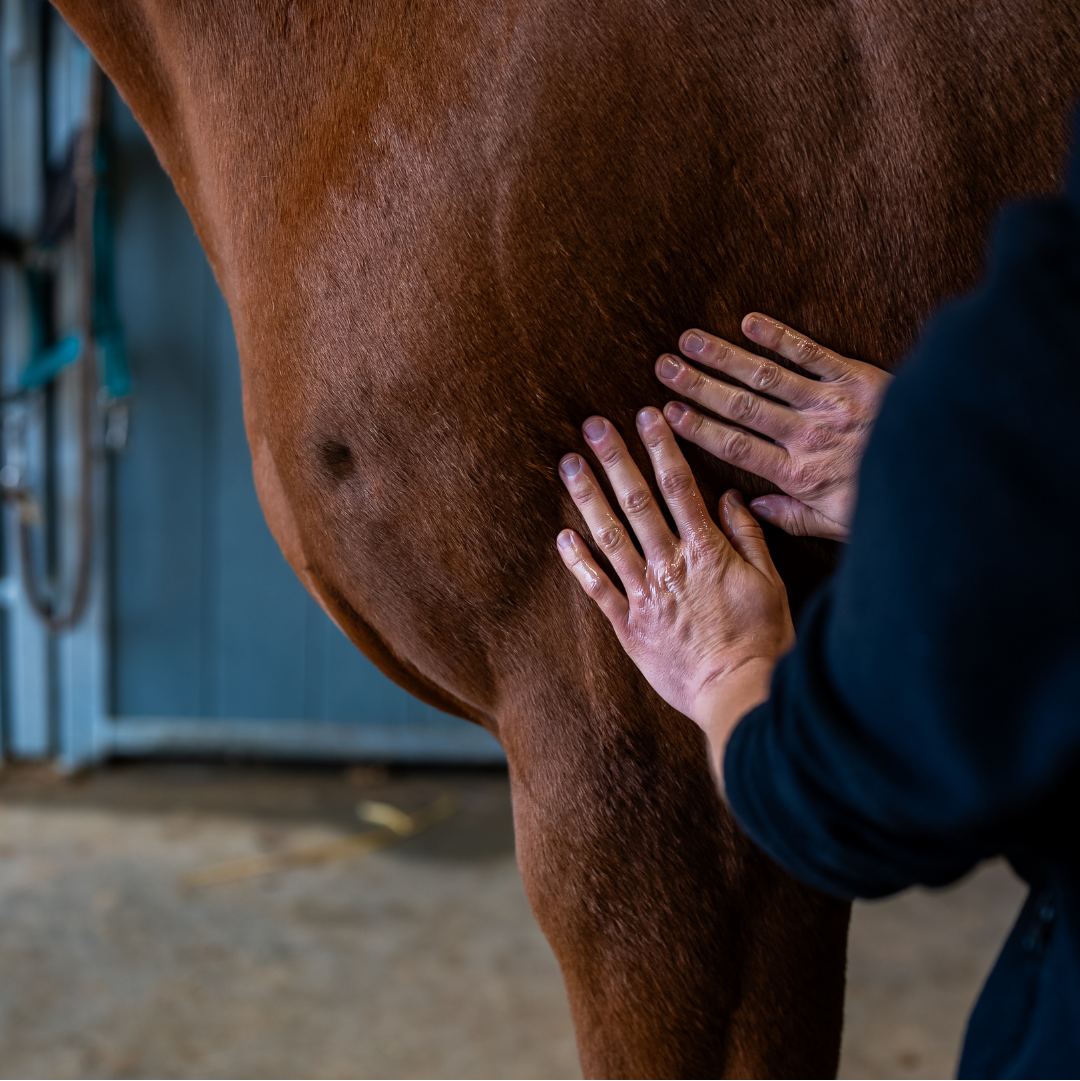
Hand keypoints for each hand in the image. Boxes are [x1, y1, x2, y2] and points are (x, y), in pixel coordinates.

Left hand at [556, 408, 794, 736]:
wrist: (737, 693)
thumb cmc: (761, 640)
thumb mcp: (769, 582)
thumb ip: (748, 537)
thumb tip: (731, 497)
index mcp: (706, 550)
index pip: (680, 486)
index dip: (662, 448)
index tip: (647, 416)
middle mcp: (669, 565)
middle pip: (637, 501)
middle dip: (615, 459)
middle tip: (594, 425)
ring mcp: (645, 594)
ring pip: (610, 536)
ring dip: (588, 498)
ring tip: (569, 465)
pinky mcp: (629, 626)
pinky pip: (598, 588)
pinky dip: (578, 562)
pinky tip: (562, 535)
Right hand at [655, 313, 892, 540]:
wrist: (946, 474)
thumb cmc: (888, 503)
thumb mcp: (838, 526)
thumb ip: (791, 518)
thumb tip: (747, 507)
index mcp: (799, 474)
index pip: (737, 447)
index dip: (698, 429)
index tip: (668, 413)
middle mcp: (808, 436)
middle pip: (741, 407)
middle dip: (698, 386)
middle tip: (664, 368)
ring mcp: (831, 404)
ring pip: (766, 377)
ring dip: (724, 356)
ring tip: (689, 341)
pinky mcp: (857, 378)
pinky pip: (811, 353)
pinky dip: (780, 337)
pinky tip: (749, 322)